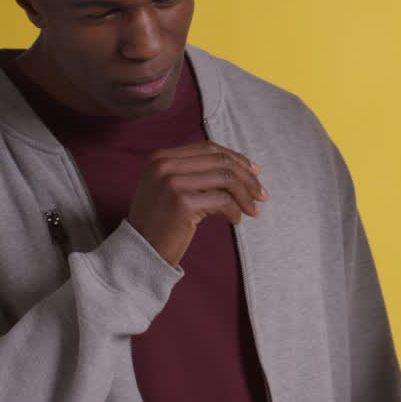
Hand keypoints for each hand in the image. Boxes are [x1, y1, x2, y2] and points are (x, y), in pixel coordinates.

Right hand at [127, 141, 267, 265]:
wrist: (139, 252)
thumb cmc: (160, 222)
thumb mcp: (171, 188)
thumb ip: (196, 172)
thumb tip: (242, 167)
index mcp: (161, 157)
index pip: (209, 148)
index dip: (236, 158)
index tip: (255, 171)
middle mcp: (164, 165)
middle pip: (220, 161)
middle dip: (247, 177)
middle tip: (262, 194)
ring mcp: (172, 182)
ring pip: (225, 178)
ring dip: (245, 195)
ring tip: (253, 210)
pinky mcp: (182, 202)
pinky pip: (222, 200)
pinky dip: (235, 210)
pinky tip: (236, 220)